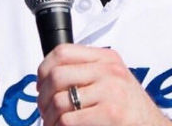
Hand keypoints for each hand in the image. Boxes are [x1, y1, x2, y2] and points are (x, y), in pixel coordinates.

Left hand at [37, 43, 171, 125]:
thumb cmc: (130, 106)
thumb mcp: (113, 78)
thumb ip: (88, 71)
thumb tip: (49, 76)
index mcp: (106, 57)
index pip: (63, 51)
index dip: (44, 69)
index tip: (41, 85)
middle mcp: (109, 69)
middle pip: (56, 75)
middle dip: (43, 98)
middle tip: (44, 111)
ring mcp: (111, 90)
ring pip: (60, 101)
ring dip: (49, 118)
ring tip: (52, 125)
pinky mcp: (111, 113)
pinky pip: (69, 120)